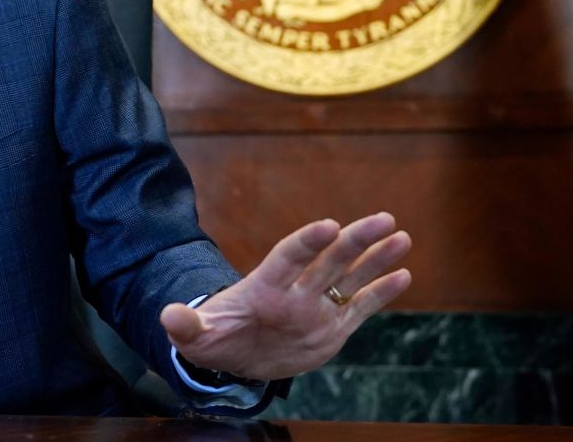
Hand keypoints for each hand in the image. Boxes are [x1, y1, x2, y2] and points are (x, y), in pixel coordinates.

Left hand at [160, 213, 410, 380]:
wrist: (236, 354)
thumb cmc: (215, 338)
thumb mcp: (197, 336)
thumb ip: (187, 325)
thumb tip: (169, 315)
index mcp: (265, 287)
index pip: (289, 258)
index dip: (307, 242)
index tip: (328, 225)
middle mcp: (297, 291)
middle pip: (329, 260)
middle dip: (355, 240)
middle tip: (382, 219)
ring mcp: (317, 307)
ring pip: (351, 277)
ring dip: (376, 258)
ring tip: (401, 236)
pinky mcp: (332, 326)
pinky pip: (360, 307)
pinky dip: (381, 292)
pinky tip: (404, 274)